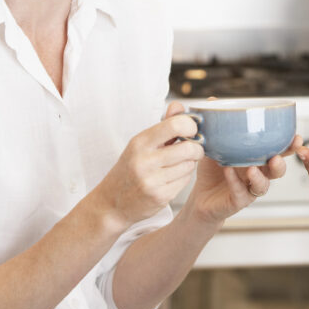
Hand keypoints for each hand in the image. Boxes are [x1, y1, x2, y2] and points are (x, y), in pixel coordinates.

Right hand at [93, 101, 203, 228]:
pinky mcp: (160, 196)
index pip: (175, 125)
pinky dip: (184, 178)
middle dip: (197, 148)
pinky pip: (185, 181)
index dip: (191, 127)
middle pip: (188, 148)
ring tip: (179, 164)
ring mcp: (151, 180)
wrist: (111, 204)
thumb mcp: (140, 144)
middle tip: (193, 150)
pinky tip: (173, 178)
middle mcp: (144, 160)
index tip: (191, 131)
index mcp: (140, 142)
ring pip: (189, 165)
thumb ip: (163, 124)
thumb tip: (179, 105)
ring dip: (190, 164)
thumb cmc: (129, 169)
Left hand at [184, 136, 298, 223]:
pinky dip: (235, 181)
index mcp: (258, 158)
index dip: (290, 146)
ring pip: (263, 185)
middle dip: (281, 163)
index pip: (279, 151)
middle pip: (278, 170)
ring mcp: (250, 188)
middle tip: (277, 156)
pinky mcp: (238, 200)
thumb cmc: (213, 171)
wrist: (200, 198)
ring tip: (252, 168)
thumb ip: (217, 125)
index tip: (296, 137)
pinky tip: (228, 171)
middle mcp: (258, 173)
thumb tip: (213, 99)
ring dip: (260, 177)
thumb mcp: (214, 144)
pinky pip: (240, 192)